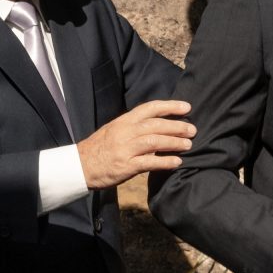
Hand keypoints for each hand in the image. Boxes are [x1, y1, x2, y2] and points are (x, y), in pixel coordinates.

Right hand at [78, 100, 194, 188]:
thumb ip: (134, 126)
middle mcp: (125, 132)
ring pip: (154, 142)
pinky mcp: (125, 166)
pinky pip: (149, 162)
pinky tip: (177, 162)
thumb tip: (158, 125)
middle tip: (193, 129)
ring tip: (188, 145)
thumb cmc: (100, 148)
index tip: (187, 107)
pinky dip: (165, 161)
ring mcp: (125, 149)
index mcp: (124, 121)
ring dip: (174, 143)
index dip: (170, 106)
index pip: (150, 108)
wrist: (80, 165)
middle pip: (156, 125)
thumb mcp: (115, 129)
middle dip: (177, 126)